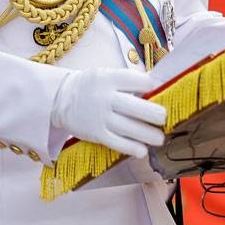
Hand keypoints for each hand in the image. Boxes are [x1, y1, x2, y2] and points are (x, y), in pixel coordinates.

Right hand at [51, 68, 166, 157]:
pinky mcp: (96, 134)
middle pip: (137, 107)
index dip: (153, 86)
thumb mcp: (106, 74)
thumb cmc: (91, 85)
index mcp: (109, 78)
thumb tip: (156, 87)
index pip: (138, 81)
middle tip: (164, 118)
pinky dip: (133, 148)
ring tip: (160, 138)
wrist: (60, 98)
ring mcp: (101, 117)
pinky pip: (118, 143)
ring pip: (131, 128)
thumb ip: (127, 81)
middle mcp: (105, 97)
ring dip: (149, 135)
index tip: (160, 90)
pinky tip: (142, 150)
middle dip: (156, 114)